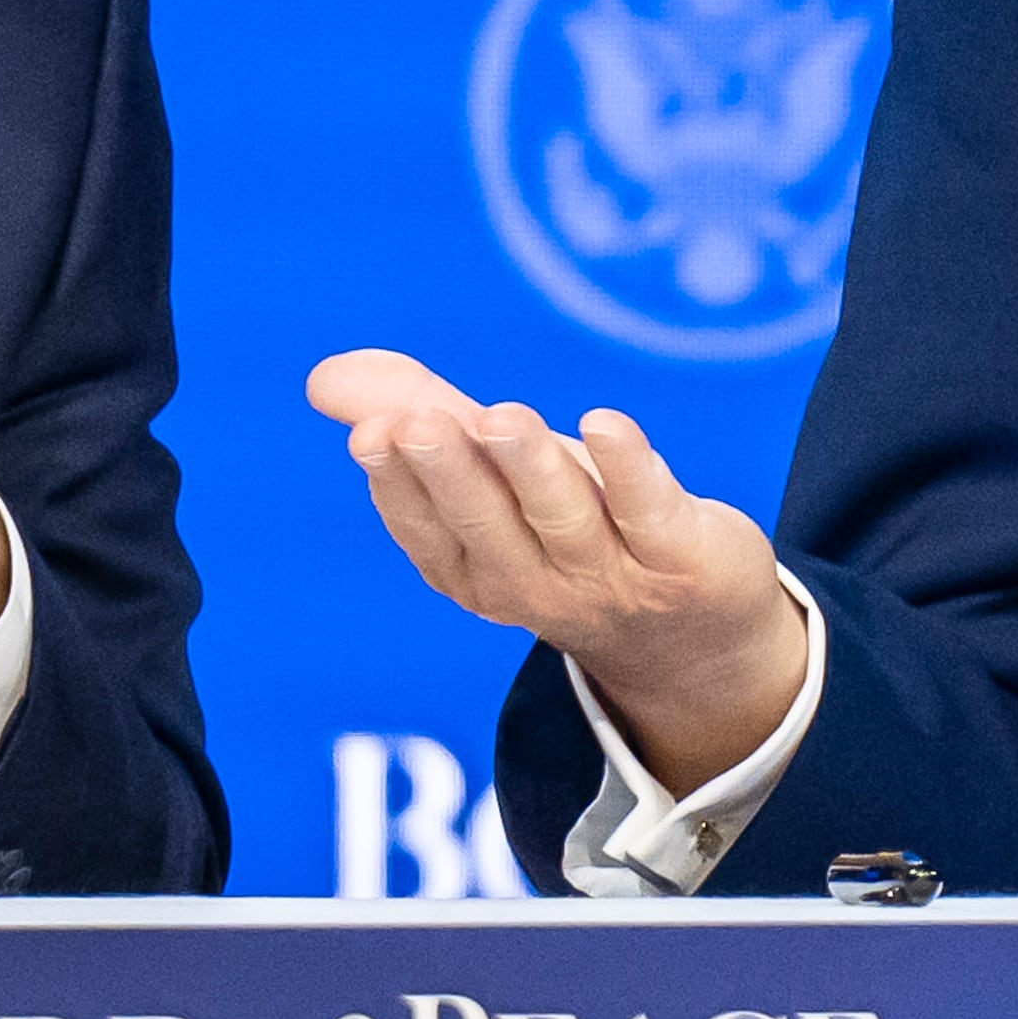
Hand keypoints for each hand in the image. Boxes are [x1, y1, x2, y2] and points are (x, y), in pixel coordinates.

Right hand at [307, 349, 806, 795]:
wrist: (697, 640)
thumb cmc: (575, 538)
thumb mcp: (496, 482)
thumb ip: (417, 416)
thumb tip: (320, 377)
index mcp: (475, 571)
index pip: (429, 530)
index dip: (400, 483)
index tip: (373, 431)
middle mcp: (536, 583)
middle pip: (488, 526)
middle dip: (451, 473)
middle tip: (417, 423)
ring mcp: (611, 575)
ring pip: (563, 519)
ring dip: (530, 468)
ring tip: (500, 418)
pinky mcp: (683, 556)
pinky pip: (651, 511)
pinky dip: (628, 469)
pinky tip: (605, 424)